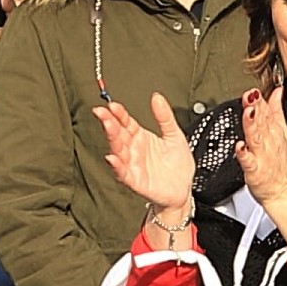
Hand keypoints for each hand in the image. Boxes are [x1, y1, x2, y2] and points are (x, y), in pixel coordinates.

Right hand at [93, 92, 195, 215]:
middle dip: (109, 122)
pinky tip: (112, 157)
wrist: (184, 188)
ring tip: (108, 127)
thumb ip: (164, 116)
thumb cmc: (178, 164)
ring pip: (118, 150)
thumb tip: (157, 97)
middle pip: (118, 134)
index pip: (125, 122)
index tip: (112, 105)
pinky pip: (123, 173)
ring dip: (112, 139)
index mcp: (140, 136)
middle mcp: (133, 149)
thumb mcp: (174, 134)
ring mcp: (132, 164)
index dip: (119, 113)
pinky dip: (116, 166)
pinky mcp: (135, 180)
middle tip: (103, 112)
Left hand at [235, 86, 286, 205]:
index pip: (266, 111)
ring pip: (255, 137)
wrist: (281, 190)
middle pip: (261, 121)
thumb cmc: (279, 163)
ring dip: (251, 124)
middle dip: (255, 107)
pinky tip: (239, 146)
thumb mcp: (281, 132)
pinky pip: (248, 161)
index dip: (259, 100)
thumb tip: (276, 91)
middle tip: (251, 95)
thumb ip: (276, 110)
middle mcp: (267, 141)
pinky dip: (243, 154)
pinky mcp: (254, 170)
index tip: (254, 89)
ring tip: (248, 113)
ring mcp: (261, 155)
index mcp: (273, 131)